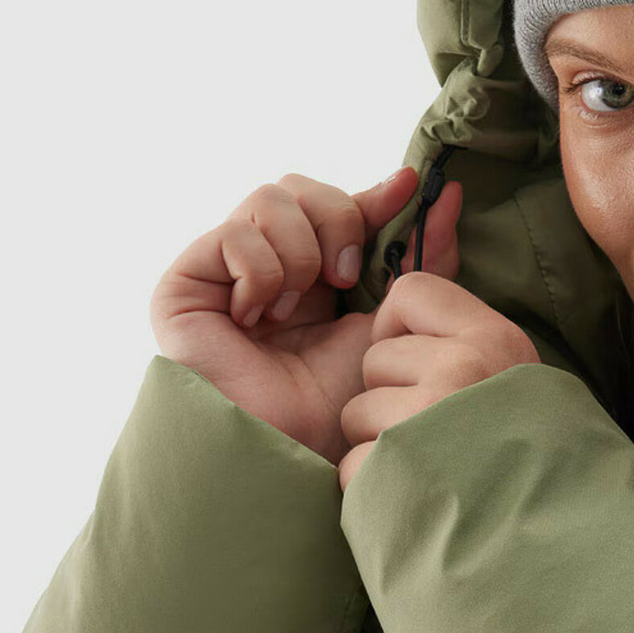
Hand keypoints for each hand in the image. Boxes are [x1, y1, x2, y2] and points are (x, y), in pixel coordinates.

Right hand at [149, 167, 430, 463]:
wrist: (288, 445)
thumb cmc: (337, 401)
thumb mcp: (391, 321)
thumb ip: (420, 262)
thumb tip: (448, 196)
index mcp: (312, 271)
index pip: (338, 205)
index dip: (373, 195)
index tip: (411, 186)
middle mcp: (265, 262)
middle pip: (303, 187)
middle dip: (338, 223)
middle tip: (345, 280)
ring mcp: (221, 269)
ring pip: (270, 199)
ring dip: (300, 255)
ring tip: (295, 311)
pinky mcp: (185, 281)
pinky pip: (235, 235)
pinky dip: (260, 276)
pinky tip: (254, 321)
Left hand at [337, 179, 540, 491]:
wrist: (549, 537)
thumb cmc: (521, 447)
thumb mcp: (506, 364)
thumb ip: (463, 306)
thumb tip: (442, 193)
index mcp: (492, 339)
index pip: (407, 292)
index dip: (404, 330)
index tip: (433, 366)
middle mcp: (462, 372)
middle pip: (376, 355)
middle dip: (389, 393)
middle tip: (438, 429)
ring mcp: (427, 422)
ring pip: (358, 409)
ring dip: (379, 442)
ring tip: (427, 465)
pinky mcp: (397, 472)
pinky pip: (353, 463)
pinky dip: (372, 486)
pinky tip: (412, 495)